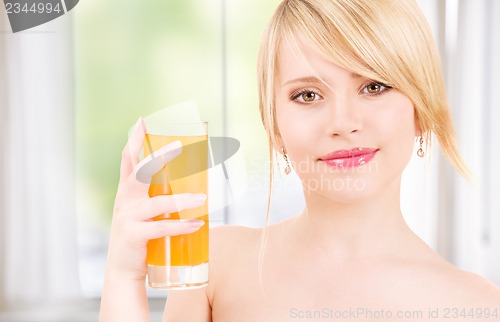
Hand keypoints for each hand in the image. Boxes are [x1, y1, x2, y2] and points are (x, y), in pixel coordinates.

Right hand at [105, 117, 206, 280]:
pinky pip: (161, 228)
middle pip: (140, 172)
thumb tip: (194, 187)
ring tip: (202, 198)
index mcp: (126, 191)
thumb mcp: (143, 213)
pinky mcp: (134, 235)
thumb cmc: (139, 237)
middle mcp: (124, 200)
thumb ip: (159, 198)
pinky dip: (181, 225)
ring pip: (157, 203)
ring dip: (182, 199)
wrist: (122, 269)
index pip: (127, 160)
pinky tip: (197, 224)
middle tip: (179, 145)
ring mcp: (127, 217)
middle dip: (159, 157)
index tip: (142, 120)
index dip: (134, 140)